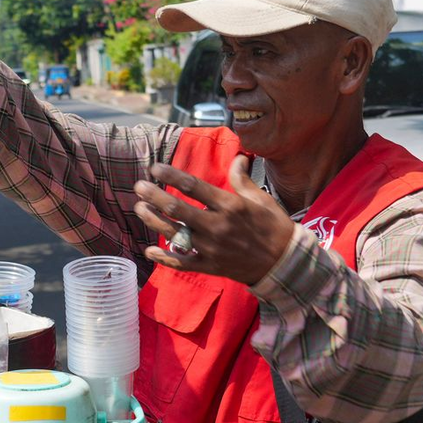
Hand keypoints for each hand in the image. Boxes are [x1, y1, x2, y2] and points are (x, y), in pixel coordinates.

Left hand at [133, 155, 295, 284]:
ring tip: (139, 208)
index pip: (194, 186)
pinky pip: (181, 262)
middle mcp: (217, 226)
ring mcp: (210, 248)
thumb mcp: (261, 198)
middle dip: (154, 196)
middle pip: (177, 209)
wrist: (282, 262)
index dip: (171, 176)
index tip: (155, 168)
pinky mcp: (209, 266)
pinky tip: (150, 250)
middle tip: (139, 187)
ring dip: (154, 220)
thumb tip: (237, 157)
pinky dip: (164, 257)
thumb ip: (242, 180)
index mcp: (230, 205)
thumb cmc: (273, 226)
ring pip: (174, 233)